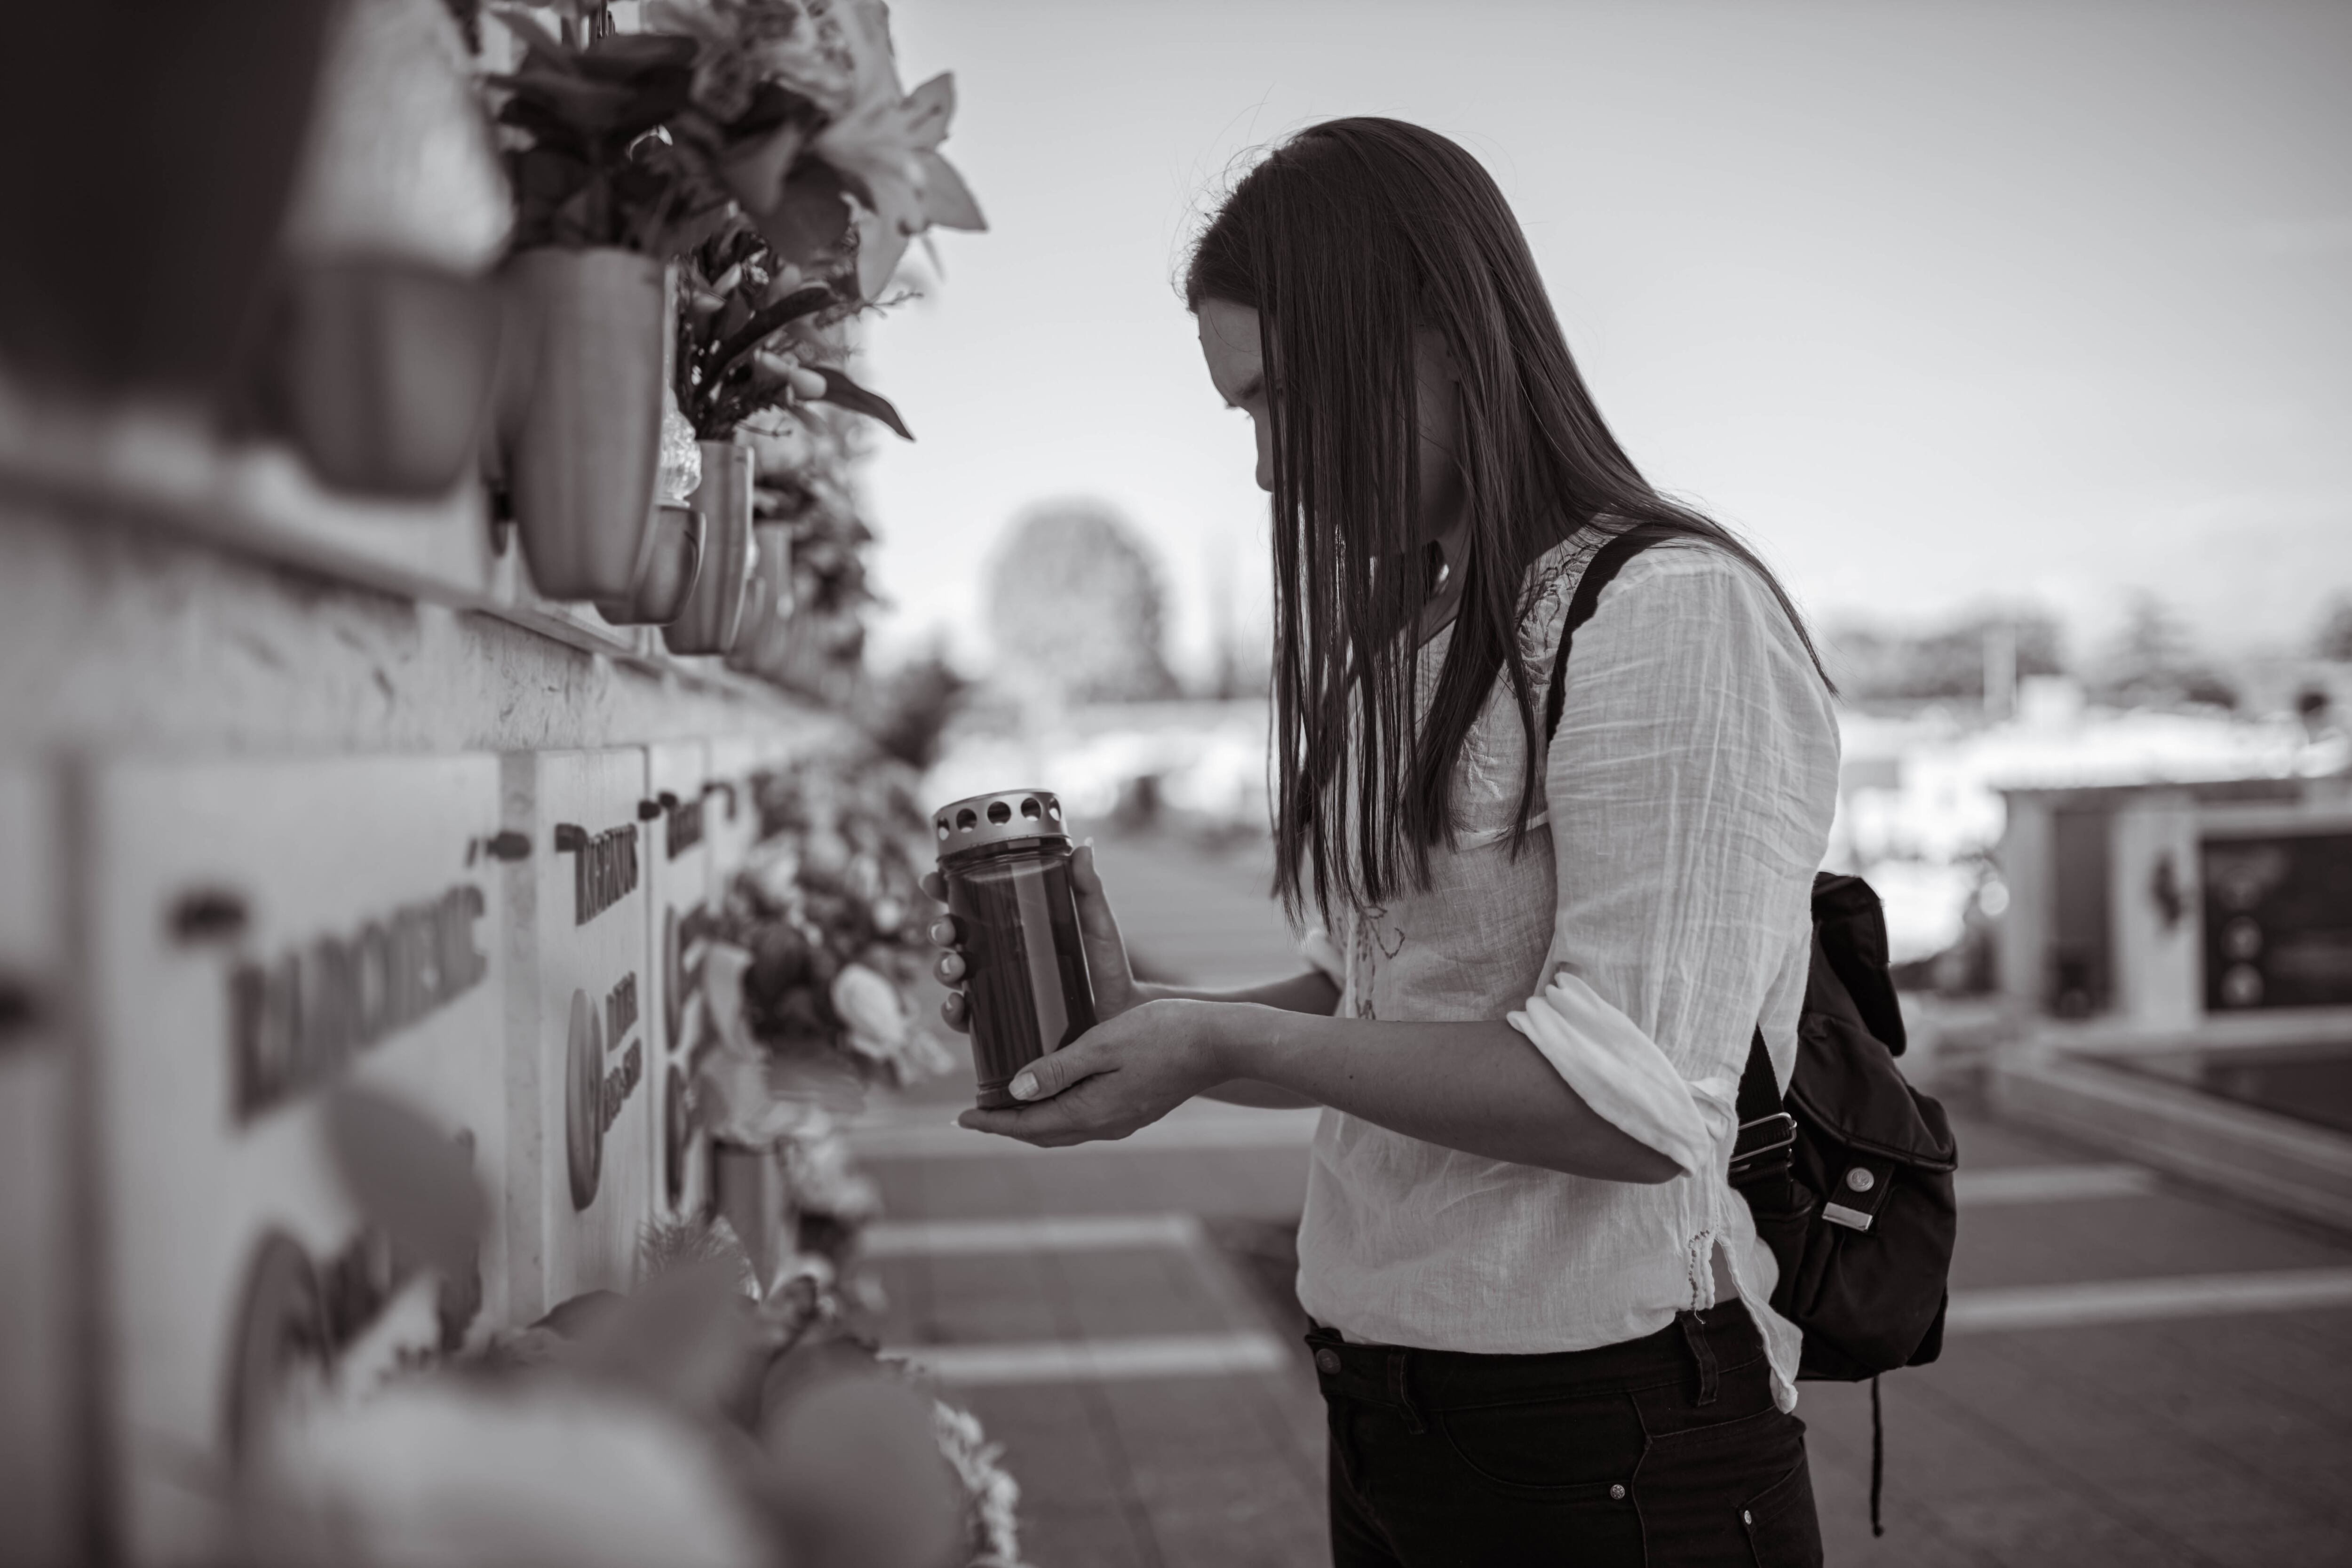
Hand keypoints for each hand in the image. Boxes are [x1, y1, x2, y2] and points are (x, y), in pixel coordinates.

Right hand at [921, 842, 1145, 1034]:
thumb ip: (1089, 889)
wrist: (1121, 1014)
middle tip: (945, 931)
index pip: (970, 903)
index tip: (931, 880)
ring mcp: (998, 987)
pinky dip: (954, 1012)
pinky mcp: (1003, 1020)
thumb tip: (1084, 847)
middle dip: (940, 931)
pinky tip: (958, 1006)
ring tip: (955, 967)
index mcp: (1012, 925)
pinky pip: (968, 1018)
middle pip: (954, 938)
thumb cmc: (1106, 966)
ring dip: (943, 968)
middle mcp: (999, 955)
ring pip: (954, 974)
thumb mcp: (1096, 923)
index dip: (944, 890)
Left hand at [956, 998, 1227, 1145]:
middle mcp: (1106, 1125)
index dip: (992, 1121)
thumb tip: (1016, 1090)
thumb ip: (1060, 1068)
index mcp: (1093, 1111)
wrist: (1221, 1042)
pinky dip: (1058, 1111)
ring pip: (1064, 1128)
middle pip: (1043, 1133)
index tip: (960, 1117)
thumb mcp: (1104, 1043)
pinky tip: (1053, 1093)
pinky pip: (1084, 1118)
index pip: (1028, 1125)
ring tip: (1007, 1104)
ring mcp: (1123, 1120)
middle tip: (976, 1114)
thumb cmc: (1164, 1033)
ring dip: (1033, 1120)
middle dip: (1007, 1125)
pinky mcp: (1135, 1109)